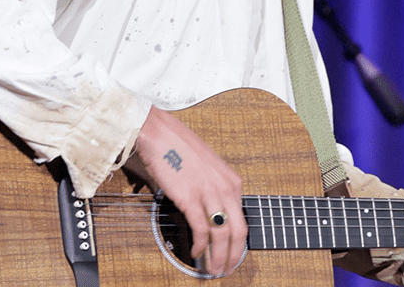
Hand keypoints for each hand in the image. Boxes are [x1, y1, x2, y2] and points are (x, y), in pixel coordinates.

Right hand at [130, 107, 246, 276]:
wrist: (160, 134)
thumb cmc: (180, 148)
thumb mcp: (209, 170)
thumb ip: (216, 190)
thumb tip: (213, 213)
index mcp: (232, 182)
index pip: (242, 220)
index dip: (239, 243)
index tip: (234, 254)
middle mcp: (225, 188)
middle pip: (238, 231)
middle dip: (234, 256)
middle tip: (228, 269)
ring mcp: (209, 193)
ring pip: (222, 234)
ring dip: (218, 256)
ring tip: (213, 268)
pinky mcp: (190, 197)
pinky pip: (201, 228)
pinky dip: (200, 245)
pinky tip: (196, 251)